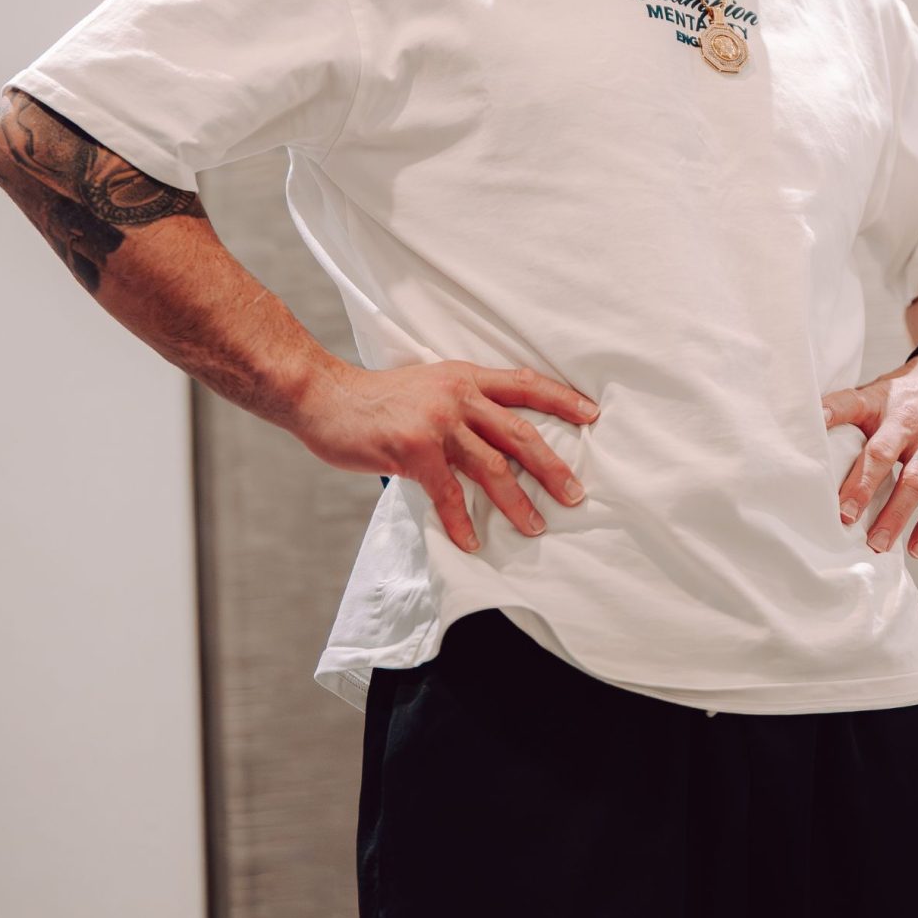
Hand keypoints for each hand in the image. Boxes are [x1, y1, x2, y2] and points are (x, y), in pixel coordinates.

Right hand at [288, 356, 598, 554]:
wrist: (325, 397)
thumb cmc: (376, 399)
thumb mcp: (428, 387)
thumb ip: (460, 406)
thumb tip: (492, 440)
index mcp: (465, 377)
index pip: (525, 384)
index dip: (561, 399)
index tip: (592, 415)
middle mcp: (458, 396)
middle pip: (520, 433)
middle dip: (552, 467)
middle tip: (575, 494)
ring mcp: (437, 423)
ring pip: (492, 467)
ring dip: (517, 502)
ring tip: (535, 526)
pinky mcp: (414, 450)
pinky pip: (448, 493)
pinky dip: (461, 521)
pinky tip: (472, 541)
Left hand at [821, 355, 917, 557]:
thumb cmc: (907, 396)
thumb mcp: (878, 393)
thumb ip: (851, 417)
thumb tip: (805, 446)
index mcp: (880, 401)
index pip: (850, 403)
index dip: (830, 412)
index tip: (813, 424)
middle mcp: (907, 419)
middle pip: (882, 453)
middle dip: (862, 486)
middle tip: (844, 517)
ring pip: (914, 480)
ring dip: (895, 515)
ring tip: (877, 544)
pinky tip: (917, 549)